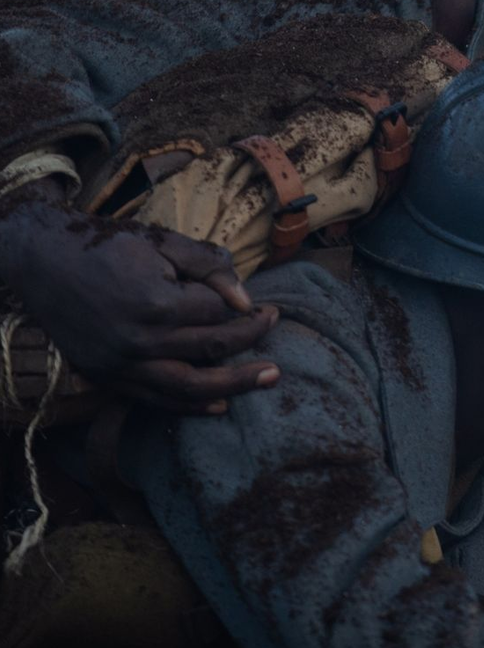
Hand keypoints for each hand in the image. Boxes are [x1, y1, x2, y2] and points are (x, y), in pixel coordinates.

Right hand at [0, 179, 279, 412]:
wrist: (44, 262)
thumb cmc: (109, 245)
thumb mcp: (162, 241)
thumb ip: (208, 266)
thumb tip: (246, 299)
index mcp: (155, 302)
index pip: (218, 312)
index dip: (246, 308)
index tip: (265, 304)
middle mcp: (139, 341)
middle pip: (211, 348)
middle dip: (250, 339)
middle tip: (275, 325)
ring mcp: (122, 365)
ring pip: (189, 386)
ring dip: (234, 384)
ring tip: (269, 378)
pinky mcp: (108, 378)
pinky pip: (157, 400)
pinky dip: (191, 406)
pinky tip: (222, 404)